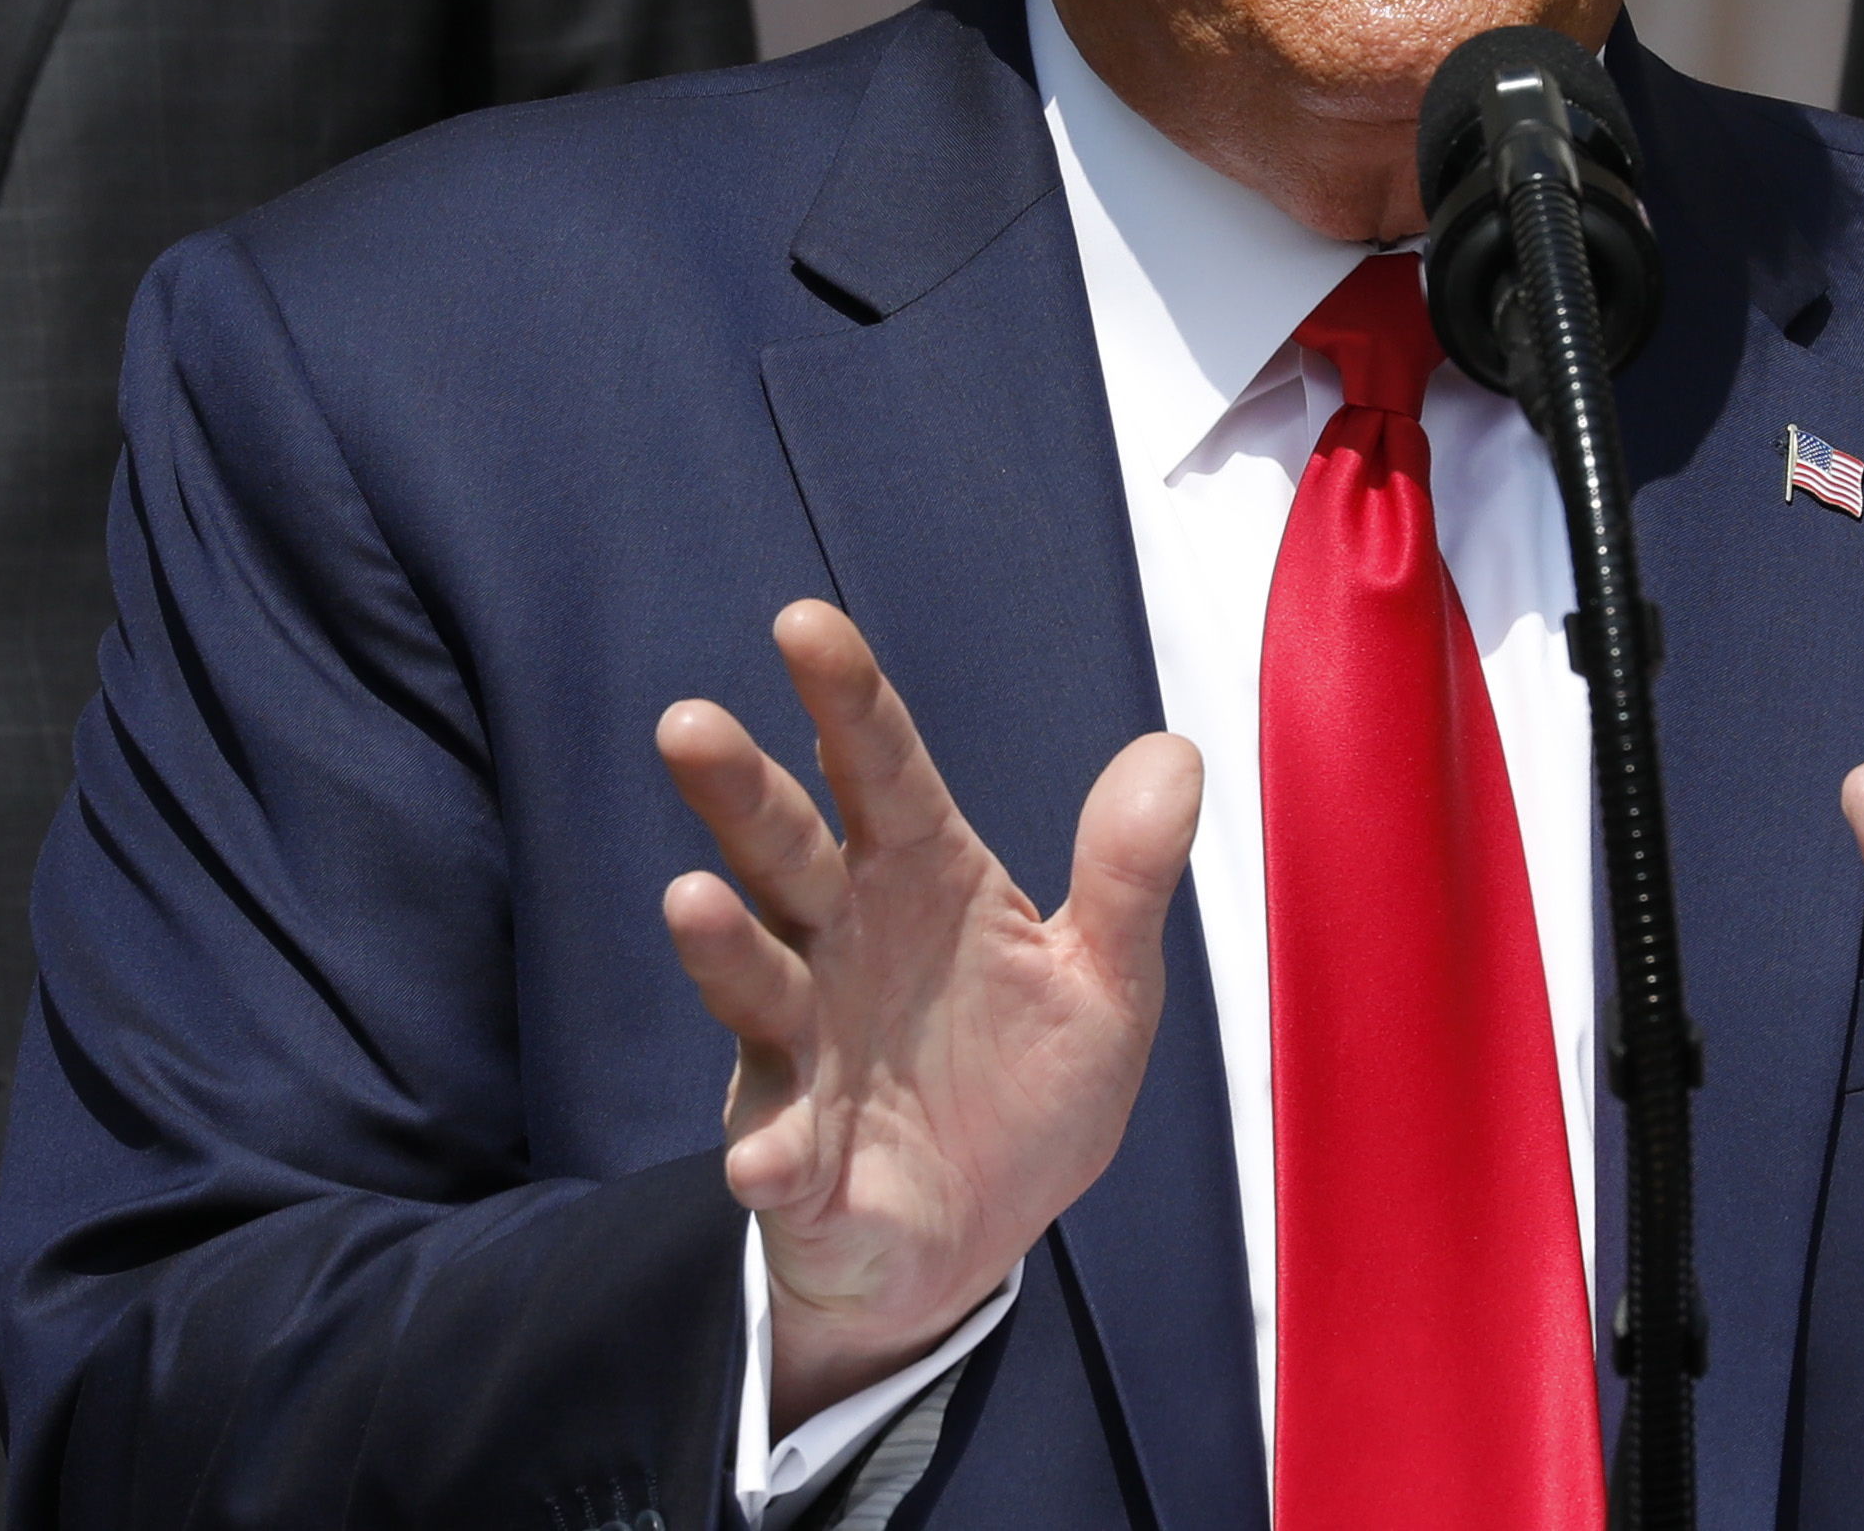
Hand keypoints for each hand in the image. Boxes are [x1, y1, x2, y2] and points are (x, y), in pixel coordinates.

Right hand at [660, 600, 1201, 1419]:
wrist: (976, 1240)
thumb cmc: (1025, 1088)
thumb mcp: (1106, 985)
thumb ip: (1127, 876)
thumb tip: (1175, 751)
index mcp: (923, 883)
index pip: (882, 772)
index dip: (846, 700)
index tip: (803, 623)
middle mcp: (843, 948)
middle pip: (786, 854)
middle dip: (739, 793)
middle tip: (689, 724)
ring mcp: (807, 1053)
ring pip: (757, 983)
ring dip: (724, 948)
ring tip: (688, 899)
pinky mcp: (798, 1160)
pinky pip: (778, 1150)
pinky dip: (770, 1151)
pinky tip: (763, 1156)